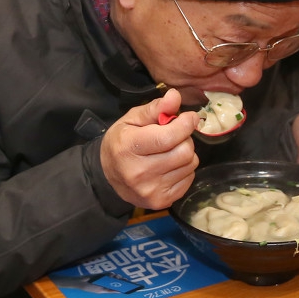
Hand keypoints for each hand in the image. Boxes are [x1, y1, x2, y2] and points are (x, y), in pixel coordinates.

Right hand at [100, 89, 198, 208]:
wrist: (108, 176)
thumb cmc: (122, 142)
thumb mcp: (132, 120)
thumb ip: (155, 108)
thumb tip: (175, 96)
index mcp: (129, 147)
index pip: (168, 137)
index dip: (185, 124)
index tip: (190, 117)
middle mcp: (139, 172)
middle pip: (184, 151)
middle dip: (185, 139)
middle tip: (175, 136)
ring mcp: (151, 190)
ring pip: (190, 164)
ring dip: (186, 154)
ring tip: (170, 151)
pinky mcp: (161, 201)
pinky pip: (189, 178)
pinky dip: (184, 169)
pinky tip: (170, 166)